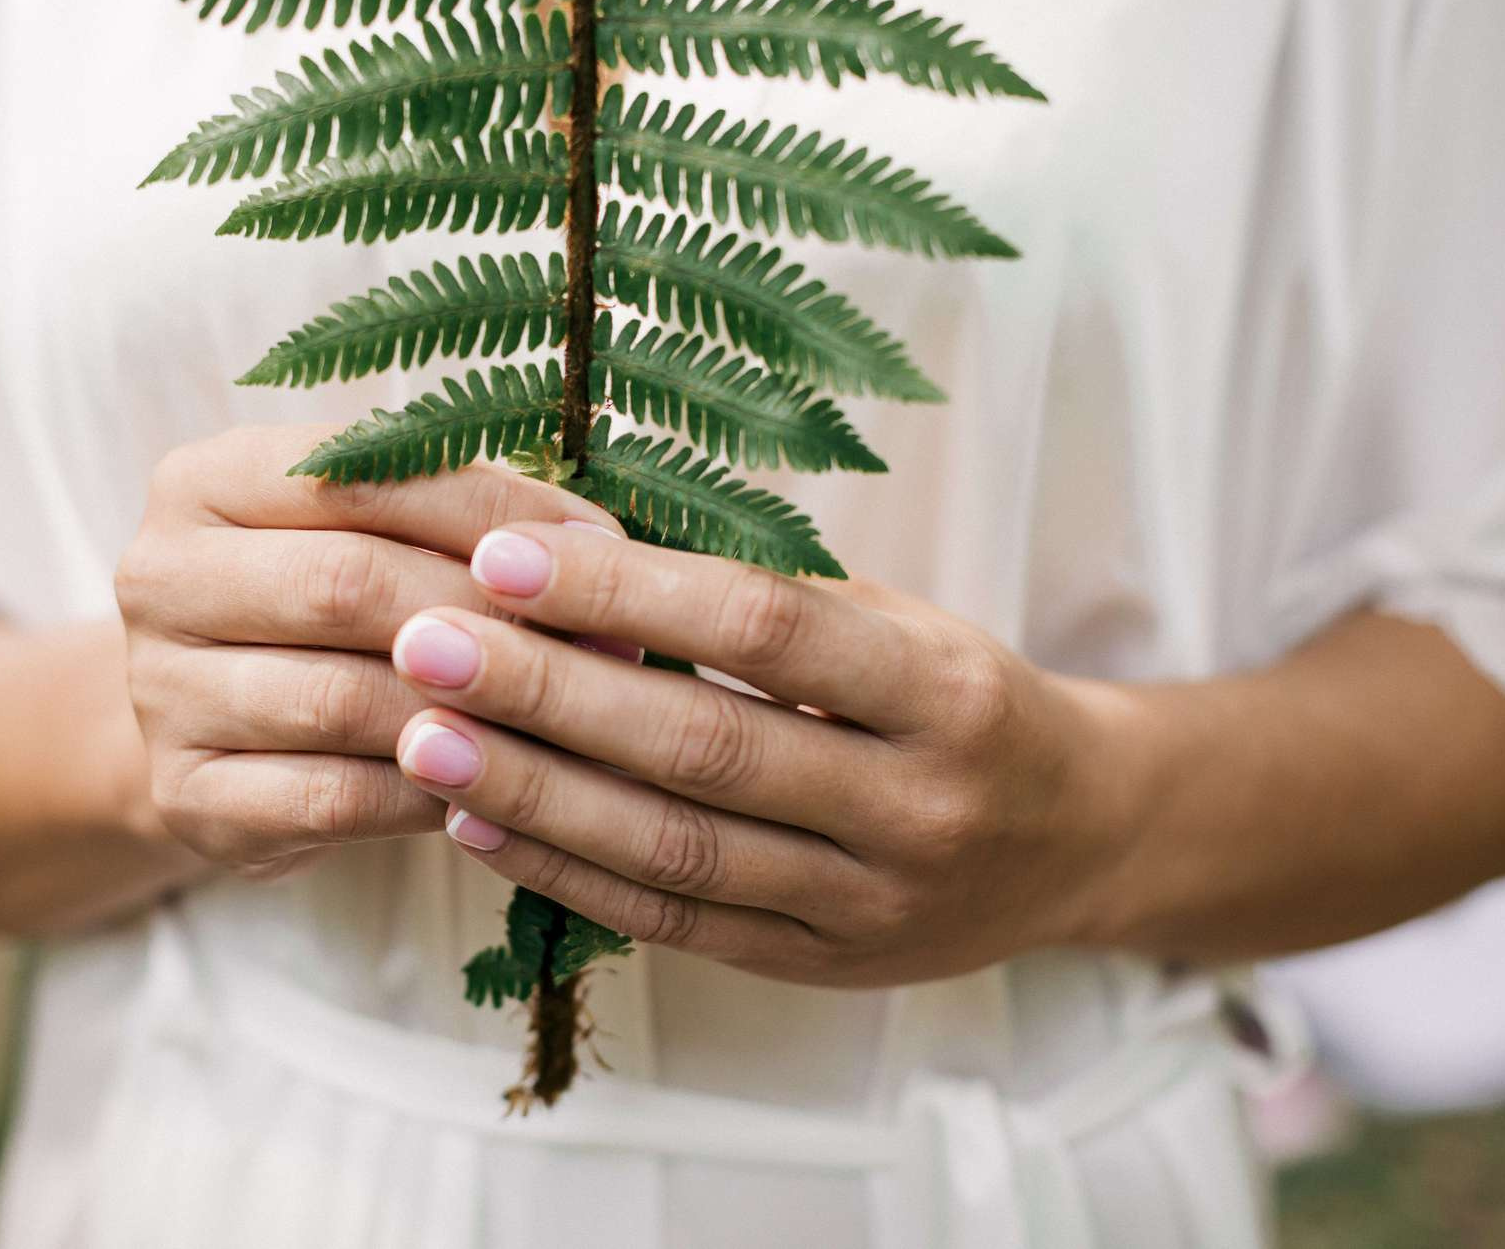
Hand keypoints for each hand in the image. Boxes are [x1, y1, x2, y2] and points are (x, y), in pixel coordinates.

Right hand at [116, 428, 626, 879]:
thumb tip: (600, 544)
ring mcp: (159, 694)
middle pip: (346, 584)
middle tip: (602, 643)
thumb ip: (457, 519)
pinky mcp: (185, 799)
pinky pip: (332, 799)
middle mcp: (158, 575)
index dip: (493, 509)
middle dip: (489, 613)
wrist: (212, 734)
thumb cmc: (326, 612)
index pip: (359, 475)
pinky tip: (501, 787)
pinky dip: (428, 793)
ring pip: (343, 700)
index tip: (603, 544)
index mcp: (202, 481)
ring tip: (572, 718)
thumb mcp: (370, 535)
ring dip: (471, 712)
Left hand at [387, 522, 1138, 986]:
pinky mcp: (821, 969)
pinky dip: (567, 874)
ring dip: (536, 792)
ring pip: (677, 850)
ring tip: (422, 735)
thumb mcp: (904, 624)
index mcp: (944, 691)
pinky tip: (475, 823)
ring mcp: (869, 905)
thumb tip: (587, 536)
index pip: (767, 631)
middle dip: (550, 692)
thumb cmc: (962, 699)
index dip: (629, 592)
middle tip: (425, 641)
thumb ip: (771, 597)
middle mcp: (916, 807)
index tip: (504, 552)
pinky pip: (674, 924)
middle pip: (704, 746)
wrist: (1082, 837)